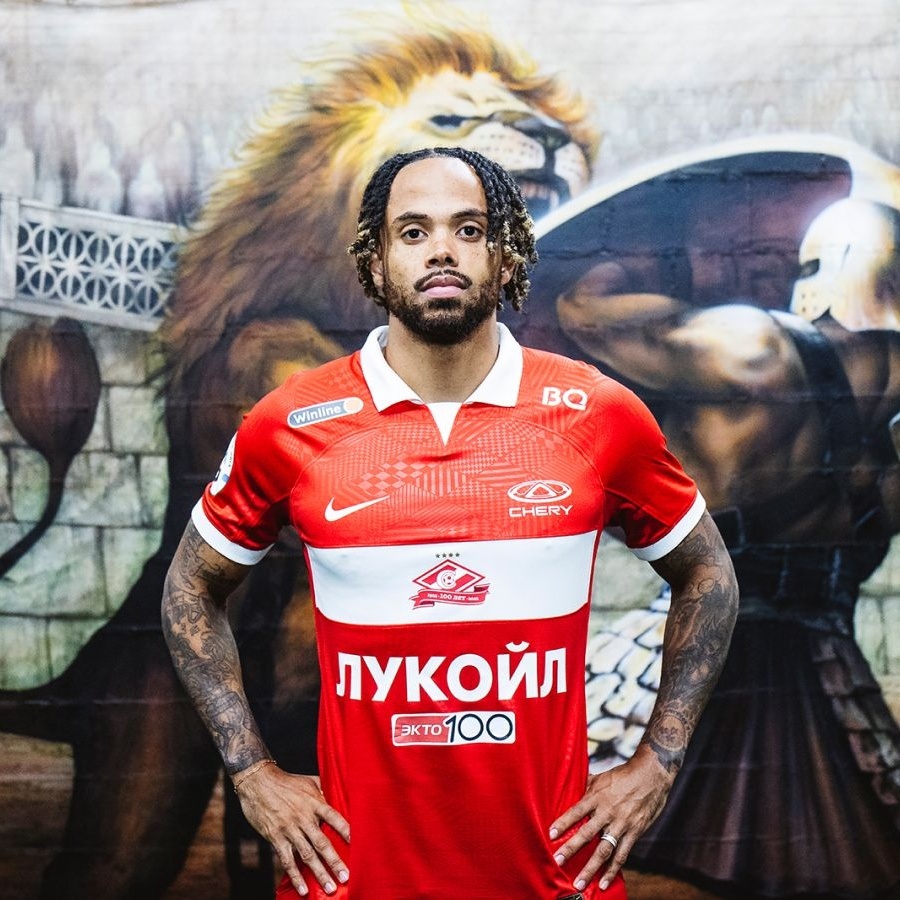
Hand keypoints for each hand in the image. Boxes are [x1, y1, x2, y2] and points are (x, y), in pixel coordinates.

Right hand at [235, 765, 349, 895]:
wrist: (257, 782)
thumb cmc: (285, 781)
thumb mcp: (308, 781)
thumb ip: (323, 790)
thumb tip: (337, 793)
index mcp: (314, 803)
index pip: (334, 818)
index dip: (346, 830)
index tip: (357, 844)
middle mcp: (304, 818)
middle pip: (322, 843)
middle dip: (335, 862)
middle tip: (346, 877)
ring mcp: (289, 829)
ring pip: (307, 855)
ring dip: (319, 873)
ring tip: (330, 888)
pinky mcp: (276, 838)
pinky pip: (287, 860)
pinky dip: (295, 876)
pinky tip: (303, 889)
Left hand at [549, 744, 673, 890]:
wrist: (652, 775)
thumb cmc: (623, 775)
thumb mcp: (601, 777)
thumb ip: (586, 786)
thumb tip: (570, 787)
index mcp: (597, 796)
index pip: (577, 811)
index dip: (563, 822)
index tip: (551, 834)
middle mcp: (608, 812)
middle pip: (587, 833)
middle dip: (572, 848)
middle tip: (558, 861)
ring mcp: (621, 824)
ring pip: (604, 850)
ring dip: (591, 868)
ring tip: (579, 883)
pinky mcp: (634, 833)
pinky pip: (622, 855)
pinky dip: (612, 870)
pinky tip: (603, 882)